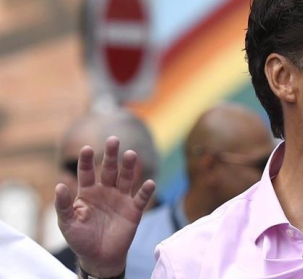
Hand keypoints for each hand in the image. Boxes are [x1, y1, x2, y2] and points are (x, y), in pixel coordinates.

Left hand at [55, 136, 155, 277]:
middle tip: (113, 140)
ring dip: (129, 167)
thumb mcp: (67, 223)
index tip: (87, 149)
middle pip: (109, 169)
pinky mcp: (134, 210)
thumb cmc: (80, 239)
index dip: (87, 161)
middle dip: (111, 155)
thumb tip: (59, 186)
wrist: (99, 257)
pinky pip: (141, 198)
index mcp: (88, 192)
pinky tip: (149, 183)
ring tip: (130, 154)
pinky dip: (146, 191)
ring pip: (126, 178)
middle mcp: (106, 191)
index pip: (87, 172)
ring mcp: (121, 199)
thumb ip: (63, 205)